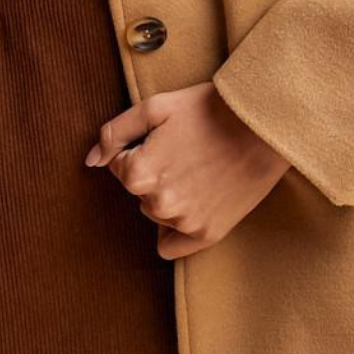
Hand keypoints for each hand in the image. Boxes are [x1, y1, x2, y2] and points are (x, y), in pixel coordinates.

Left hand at [84, 80, 290, 257]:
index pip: (120, 166)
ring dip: (167, 196)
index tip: (167, 136)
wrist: (262, 125)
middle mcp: (159, 204)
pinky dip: (174, 230)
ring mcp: (184, 222)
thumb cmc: (208, 110)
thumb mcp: (155, 107)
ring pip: (155, 213)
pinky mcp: (208, 234)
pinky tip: (192, 204)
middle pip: (138, 191)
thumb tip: (91, 161)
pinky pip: (170, 246)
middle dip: (153, 172)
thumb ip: (115, 133)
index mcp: (139, 174)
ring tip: (197, 169)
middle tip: (184, 150)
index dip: (141, 147)